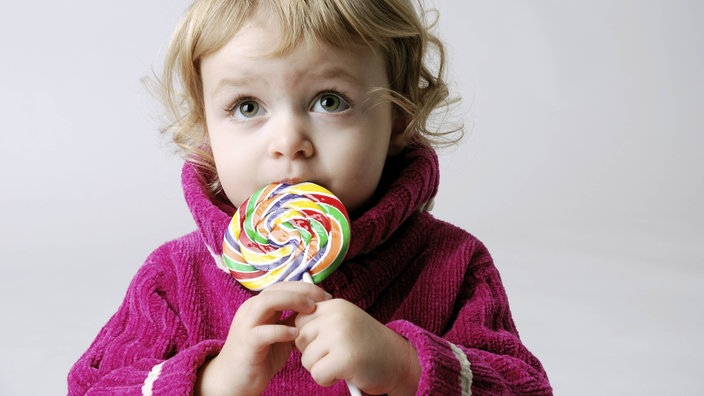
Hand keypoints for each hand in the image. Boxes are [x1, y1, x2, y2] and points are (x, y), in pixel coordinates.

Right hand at [196, 282, 331, 395]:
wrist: (234, 380)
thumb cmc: (260, 356)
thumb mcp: (280, 334)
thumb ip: (293, 320)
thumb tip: (317, 310)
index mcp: (259, 305)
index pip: (283, 286)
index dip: (306, 288)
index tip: (326, 297)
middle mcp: (251, 309)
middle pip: (277, 288)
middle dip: (303, 291)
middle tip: (324, 300)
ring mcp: (246, 325)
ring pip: (266, 302)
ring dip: (291, 301)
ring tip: (310, 310)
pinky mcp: (247, 344)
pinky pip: (262, 332)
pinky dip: (281, 330)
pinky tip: (295, 335)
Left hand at [294, 299, 419, 394]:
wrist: (399, 361)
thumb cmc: (368, 345)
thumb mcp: (344, 323)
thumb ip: (321, 321)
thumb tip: (286, 326)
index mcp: (335, 305)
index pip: (299, 320)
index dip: (310, 338)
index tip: (329, 343)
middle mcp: (337, 316)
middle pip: (299, 340)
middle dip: (313, 353)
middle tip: (338, 354)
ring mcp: (341, 336)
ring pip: (306, 359)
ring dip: (321, 368)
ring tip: (344, 363)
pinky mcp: (345, 358)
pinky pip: (317, 374)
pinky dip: (328, 380)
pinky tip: (345, 373)